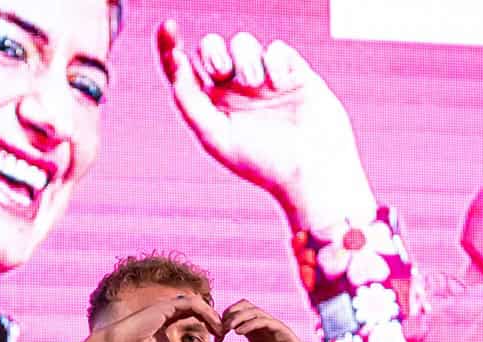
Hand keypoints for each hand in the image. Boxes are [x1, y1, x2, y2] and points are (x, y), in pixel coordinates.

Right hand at [93, 292, 223, 341]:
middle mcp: (171, 308)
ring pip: (199, 304)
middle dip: (215, 319)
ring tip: (222, 330)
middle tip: (225, 334)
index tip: (219, 338)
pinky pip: (193, 304)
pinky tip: (213, 325)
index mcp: (171, 317)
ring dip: (213, 316)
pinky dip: (206, 312)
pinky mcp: (167, 306)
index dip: (210, 324)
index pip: (197, 315)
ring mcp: (169, 305)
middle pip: (201, 308)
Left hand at [157, 20, 376, 233]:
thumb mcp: (215, 136)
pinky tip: (283, 84)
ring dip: (245, 59)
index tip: (168, 28)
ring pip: (243, 43)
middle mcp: (235, 91)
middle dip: (213, 52)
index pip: (184, 71)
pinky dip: (276, 62)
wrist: (313, 172)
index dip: (170, 46)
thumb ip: (188, 99)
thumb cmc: (263, 163)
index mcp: (212, 108)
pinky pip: (276, 49)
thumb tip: (174, 62)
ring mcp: (264, 80)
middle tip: (222, 72)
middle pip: (211, 48)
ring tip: (257, 86)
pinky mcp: (293, 73)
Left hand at [202, 300, 325, 341]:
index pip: (236, 315)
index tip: (216, 338)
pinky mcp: (283, 330)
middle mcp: (263, 326)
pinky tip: (240, 332)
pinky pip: (265, 320)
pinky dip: (251, 323)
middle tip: (220, 330)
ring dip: (238, 317)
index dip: (223, 322)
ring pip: (253, 310)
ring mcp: (273, 326)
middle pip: (243, 306)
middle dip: (229, 314)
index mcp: (254, 332)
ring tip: (228, 329)